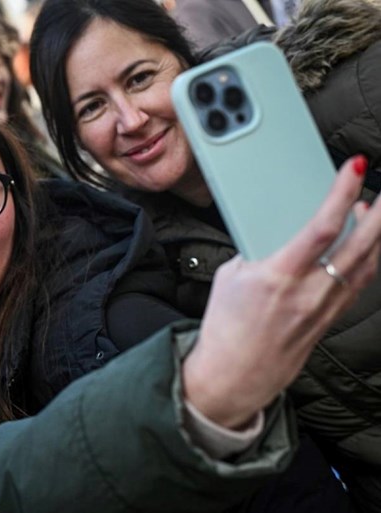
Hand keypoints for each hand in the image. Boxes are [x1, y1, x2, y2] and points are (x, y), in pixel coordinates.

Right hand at [183, 156, 378, 428]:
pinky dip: (368, 259)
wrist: (233, 375)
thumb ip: (256, 251)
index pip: (321, 227)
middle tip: (380, 188)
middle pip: (360, 244)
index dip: (342, 194)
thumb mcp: (229, 277)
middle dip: (379, 211)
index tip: (354, 169)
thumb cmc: (225, 328)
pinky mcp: (329, 319)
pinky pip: (359, 283)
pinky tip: (367, 245)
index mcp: (278, 277)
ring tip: (376, 210)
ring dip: (377, 234)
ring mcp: (324, 308)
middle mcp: (309, 293)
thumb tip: (273, 231)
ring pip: (367, 263)